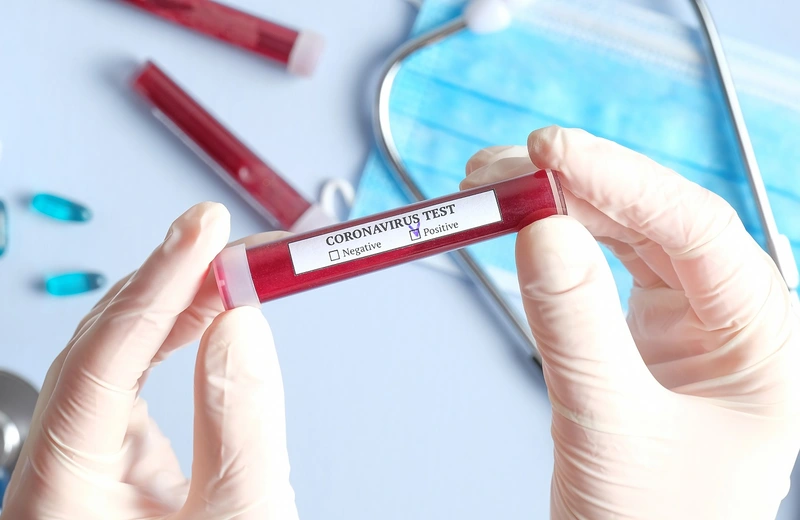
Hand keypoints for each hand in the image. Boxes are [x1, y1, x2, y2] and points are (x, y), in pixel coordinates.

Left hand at [1, 203, 298, 519]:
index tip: (208, 232)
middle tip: (238, 244)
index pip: (100, 358)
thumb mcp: (239, 519)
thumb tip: (242, 325)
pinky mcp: (114, 457)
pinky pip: (139, 377)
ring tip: (238, 268)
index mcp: (56, 491)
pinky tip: (214, 314)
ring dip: (181, 303)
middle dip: (175, 283)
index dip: (160, 284)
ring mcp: (81, 459)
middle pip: (103, 344)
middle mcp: (54, 466)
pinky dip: (182, 338)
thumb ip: (240, 418)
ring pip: (118, 353)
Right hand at [463, 127, 799, 518]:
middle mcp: (728, 319)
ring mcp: (684, 323)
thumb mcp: (611, 429)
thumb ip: (577, 330)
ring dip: (558, 205)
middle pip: (652, 219)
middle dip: (574, 185)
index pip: (692, 227)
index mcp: (761, 339)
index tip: (548, 151)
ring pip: (623, 235)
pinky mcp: (640, 333)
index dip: (619, 178)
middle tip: (499, 169)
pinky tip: (521, 226)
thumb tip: (540, 232)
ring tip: (492, 187)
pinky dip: (555, 243)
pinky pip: (600, 267)